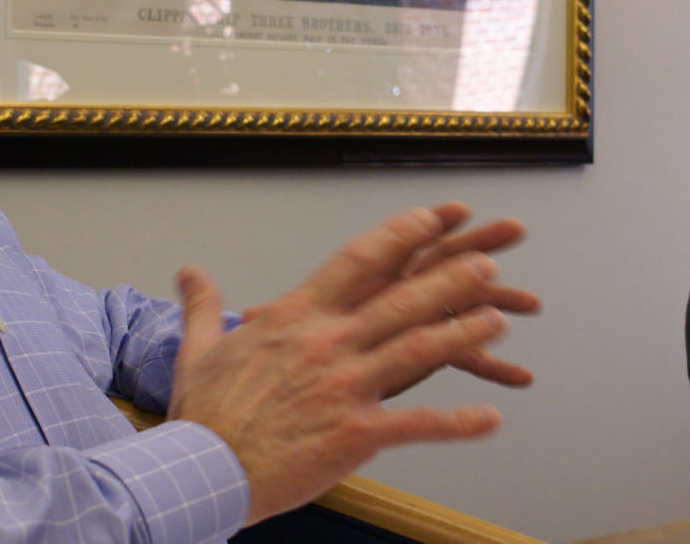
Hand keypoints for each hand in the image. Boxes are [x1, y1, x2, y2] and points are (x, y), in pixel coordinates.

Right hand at [166, 203, 538, 525]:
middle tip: (486, 262)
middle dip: (449, 278)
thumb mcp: (200, 349)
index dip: (401, 236)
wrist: (204, 470)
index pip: (358, 262)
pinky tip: (490, 420)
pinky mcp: (356, 434)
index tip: (432, 219)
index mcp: (296, 317)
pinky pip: (418, 425)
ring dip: (464, 333)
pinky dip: (458, 423)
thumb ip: (203, 304)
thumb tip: (189, 270)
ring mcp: (345, 388)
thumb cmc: (204, 414)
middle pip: (401, 299)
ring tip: (500, 319)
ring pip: (419, 350)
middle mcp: (327, 344)